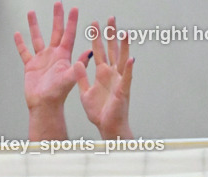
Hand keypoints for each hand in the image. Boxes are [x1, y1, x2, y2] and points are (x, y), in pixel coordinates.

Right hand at [15, 3, 90, 110]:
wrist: (44, 106)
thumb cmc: (58, 95)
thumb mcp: (70, 78)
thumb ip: (78, 65)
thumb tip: (89, 52)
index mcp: (64, 56)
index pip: (68, 34)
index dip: (71, 21)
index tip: (74, 8)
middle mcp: (53, 55)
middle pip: (55, 31)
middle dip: (57, 17)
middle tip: (58, 3)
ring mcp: (42, 60)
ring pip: (37, 38)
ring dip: (34, 25)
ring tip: (31, 13)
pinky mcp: (31, 66)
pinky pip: (25, 52)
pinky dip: (20, 43)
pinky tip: (17, 34)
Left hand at [74, 17, 132, 138]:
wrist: (107, 126)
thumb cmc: (99, 112)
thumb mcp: (85, 92)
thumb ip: (82, 77)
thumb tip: (78, 62)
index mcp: (102, 73)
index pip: (99, 51)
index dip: (97, 38)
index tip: (94, 24)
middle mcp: (112, 74)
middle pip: (111, 50)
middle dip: (110, 35)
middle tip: (110, 19)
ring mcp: (119, 81)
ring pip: (121, 60)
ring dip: (123, 46)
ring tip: (123, 33)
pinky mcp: (123, 91)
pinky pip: (126, 78)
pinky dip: (129, 69)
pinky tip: (130, 59)